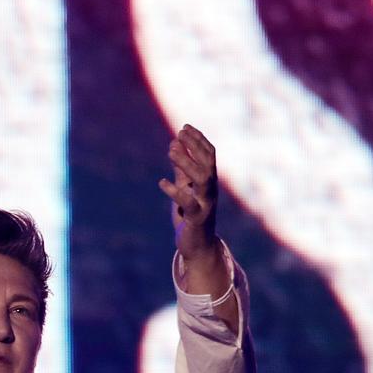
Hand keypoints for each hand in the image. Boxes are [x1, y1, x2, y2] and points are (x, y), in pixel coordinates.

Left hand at [158, 124, 218, 264]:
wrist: (197, 246)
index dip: (198, 140)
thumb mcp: (185, 187)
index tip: (185, 127)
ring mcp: (206, 204)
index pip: (209, 155)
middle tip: (179, 133)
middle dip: (195, 147)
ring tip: (170, 150)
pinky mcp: (197, 219)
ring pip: (202, 180)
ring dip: (186, 163)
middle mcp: (210, 191)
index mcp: (209, 182)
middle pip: (208, 163)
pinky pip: (188, 203)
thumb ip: (182, 168)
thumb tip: (175, 143)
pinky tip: (162, 182)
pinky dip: (175, 191)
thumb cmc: (190, 215)